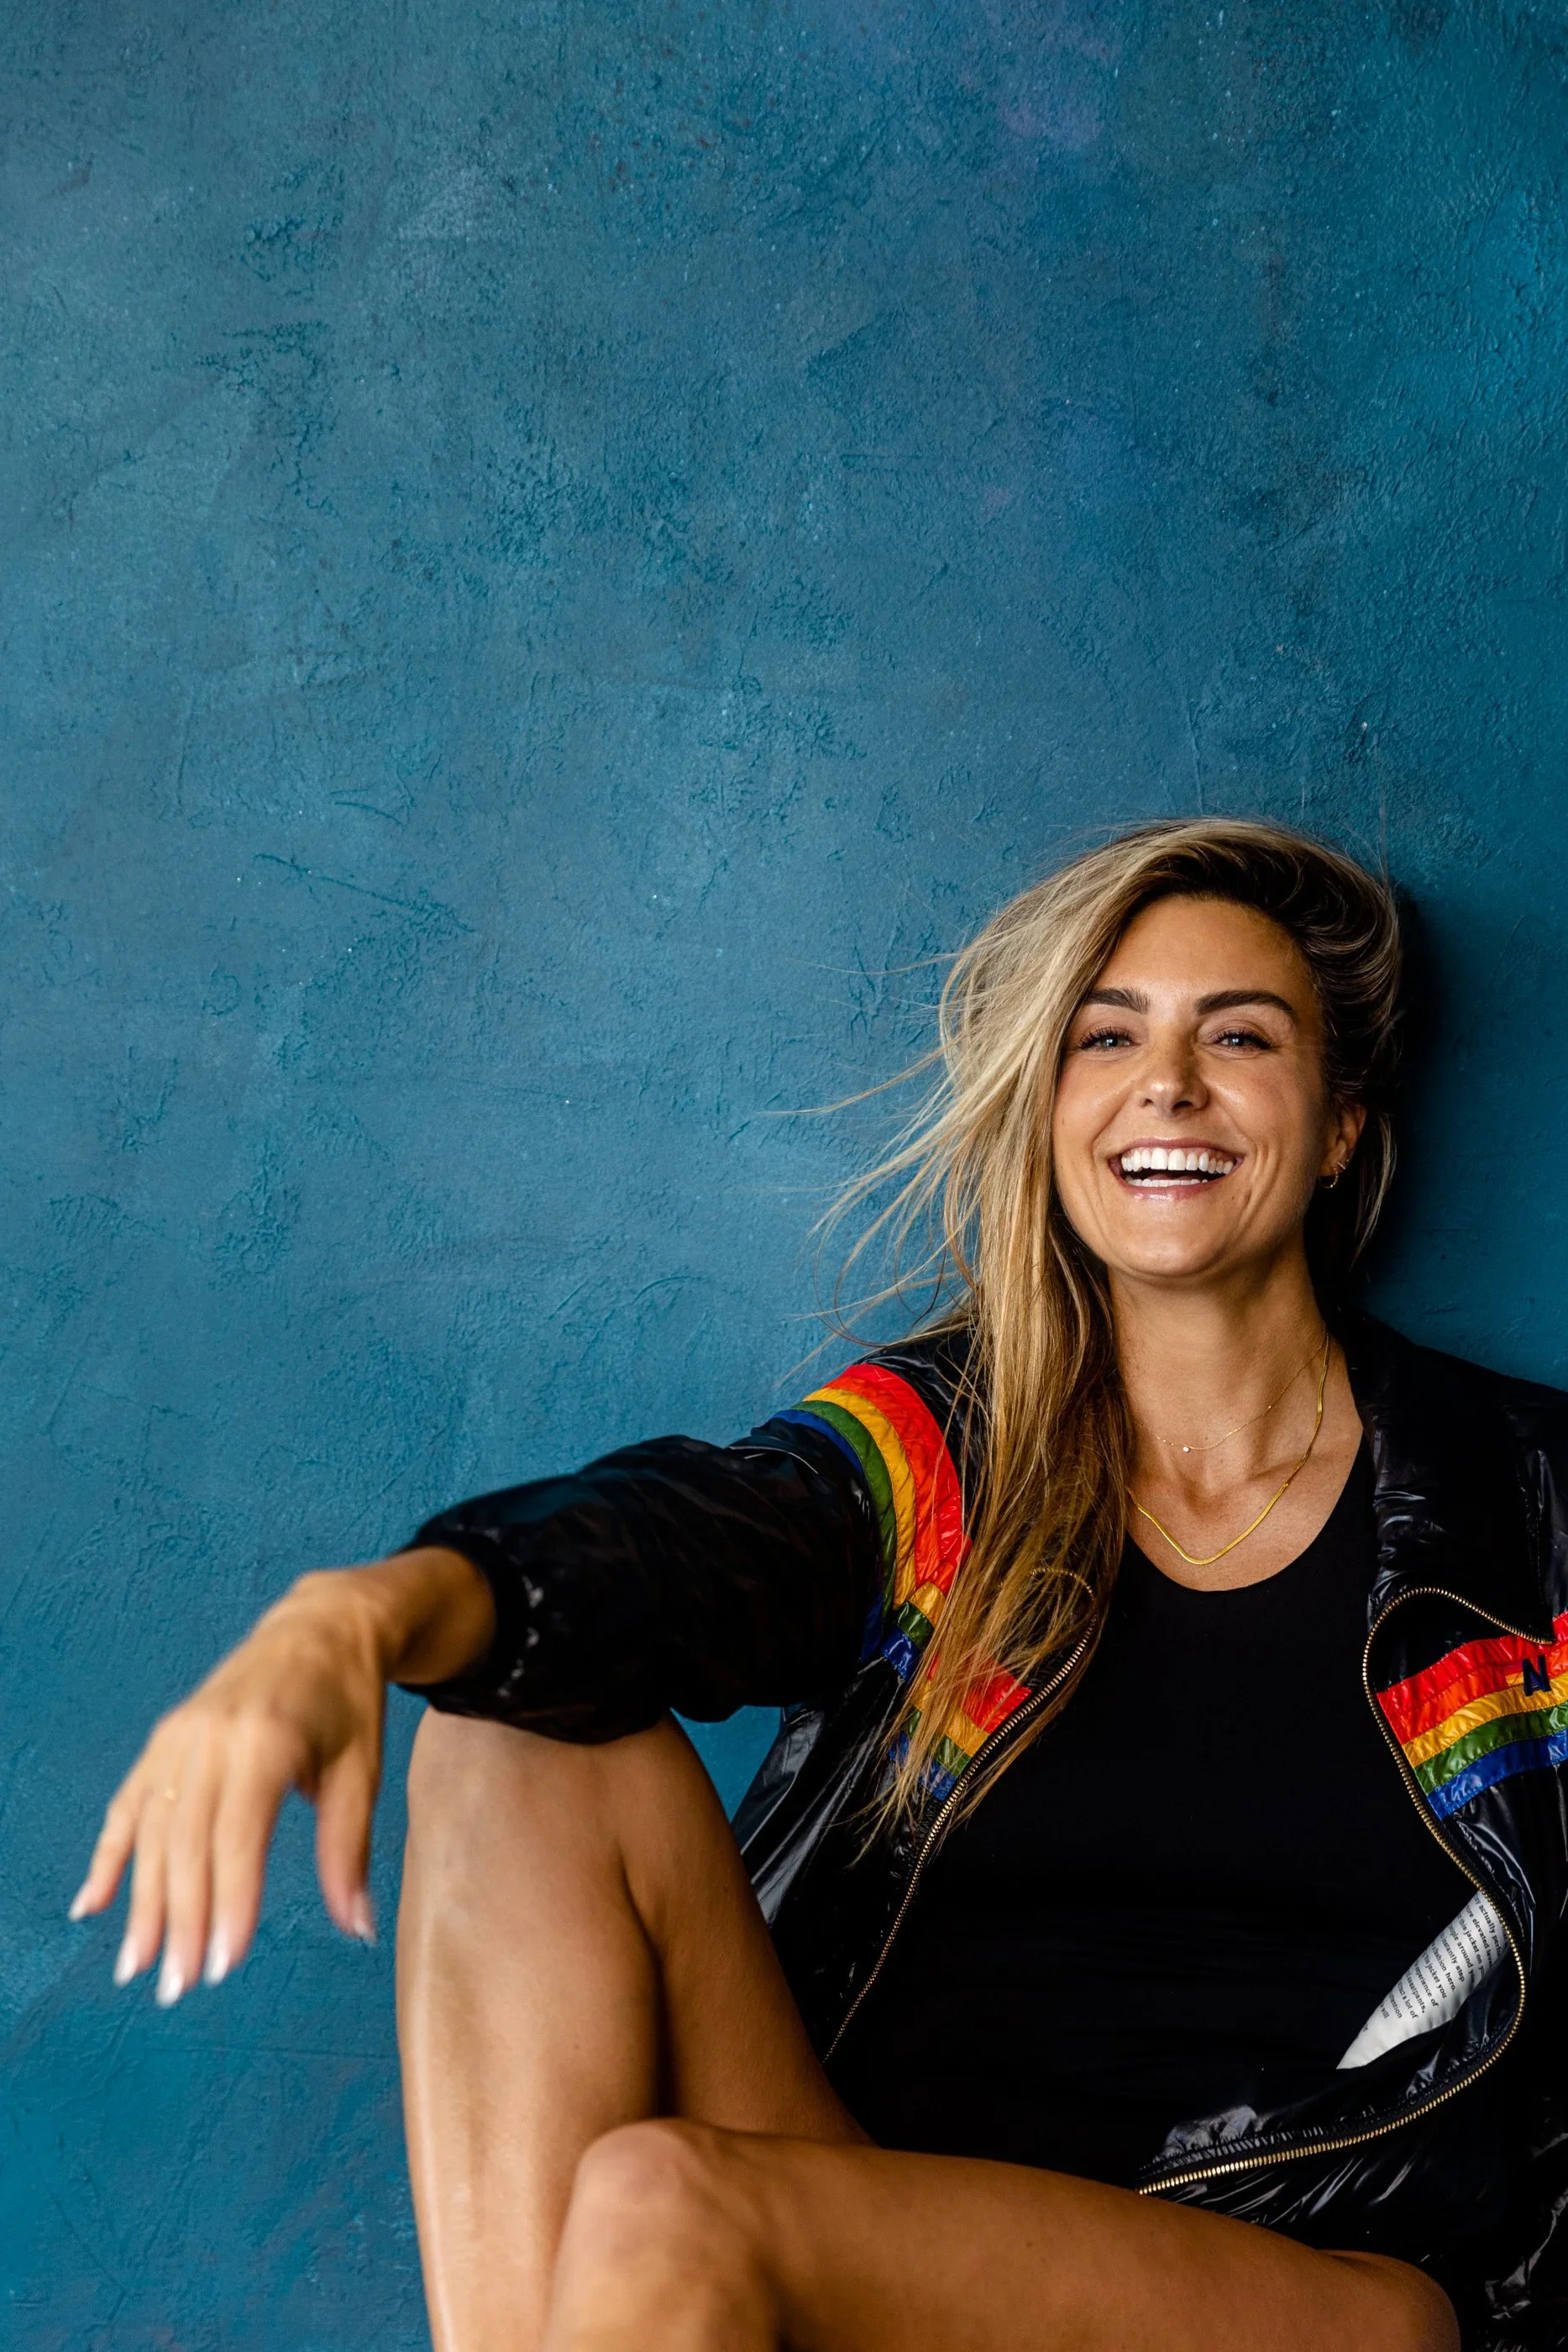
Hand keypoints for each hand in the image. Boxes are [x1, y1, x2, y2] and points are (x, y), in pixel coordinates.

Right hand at [70, 1548, 493, 2003]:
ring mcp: (180, 1736)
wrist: (321, 1625)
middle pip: (185, 1844)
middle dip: (180, 1921)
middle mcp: (213, 1738)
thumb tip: (359, 1928)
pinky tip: (91, 1904)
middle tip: (177, 1987)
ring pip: (150, 1832)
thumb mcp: (361, 1772)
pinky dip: (108, 1854)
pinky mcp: (165, 1737)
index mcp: (267, 1742)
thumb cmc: (348, 1703)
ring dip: (140, 1902)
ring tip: (136, 1966)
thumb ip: (349, 1851)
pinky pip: (128, 1802)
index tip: (223, 1966)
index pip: (237, 1840)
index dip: (229, 1906)